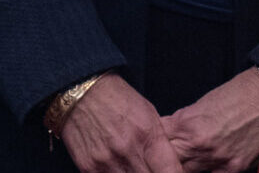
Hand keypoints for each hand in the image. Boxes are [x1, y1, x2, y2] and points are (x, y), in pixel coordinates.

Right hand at [57, 75, 182, 172]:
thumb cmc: (120, 100)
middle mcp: (127, 151)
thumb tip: (168, 165)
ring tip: (135, 166)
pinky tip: (119, 168)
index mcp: (148, 136)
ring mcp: (106, 162)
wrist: (82, 94)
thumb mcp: (149, 115)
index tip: (176, 172)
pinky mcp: (87, 168)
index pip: (169, 171)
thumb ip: (159, 142)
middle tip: (153, 168)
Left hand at [161, 68, 258, 171]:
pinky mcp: (234, 168)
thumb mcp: (204, 102)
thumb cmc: (241, 92)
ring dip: (183, 166)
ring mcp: (217, 159)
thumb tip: (169, 132)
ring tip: (188, 158)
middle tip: (163, 156)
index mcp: (187, 124)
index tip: (150, 146)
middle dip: (164, 159)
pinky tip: (206, 165)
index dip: (152, 145)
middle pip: (167, 162)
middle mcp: (199, 145)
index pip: (156, 142)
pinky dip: (206, 171)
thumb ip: (183, 121)